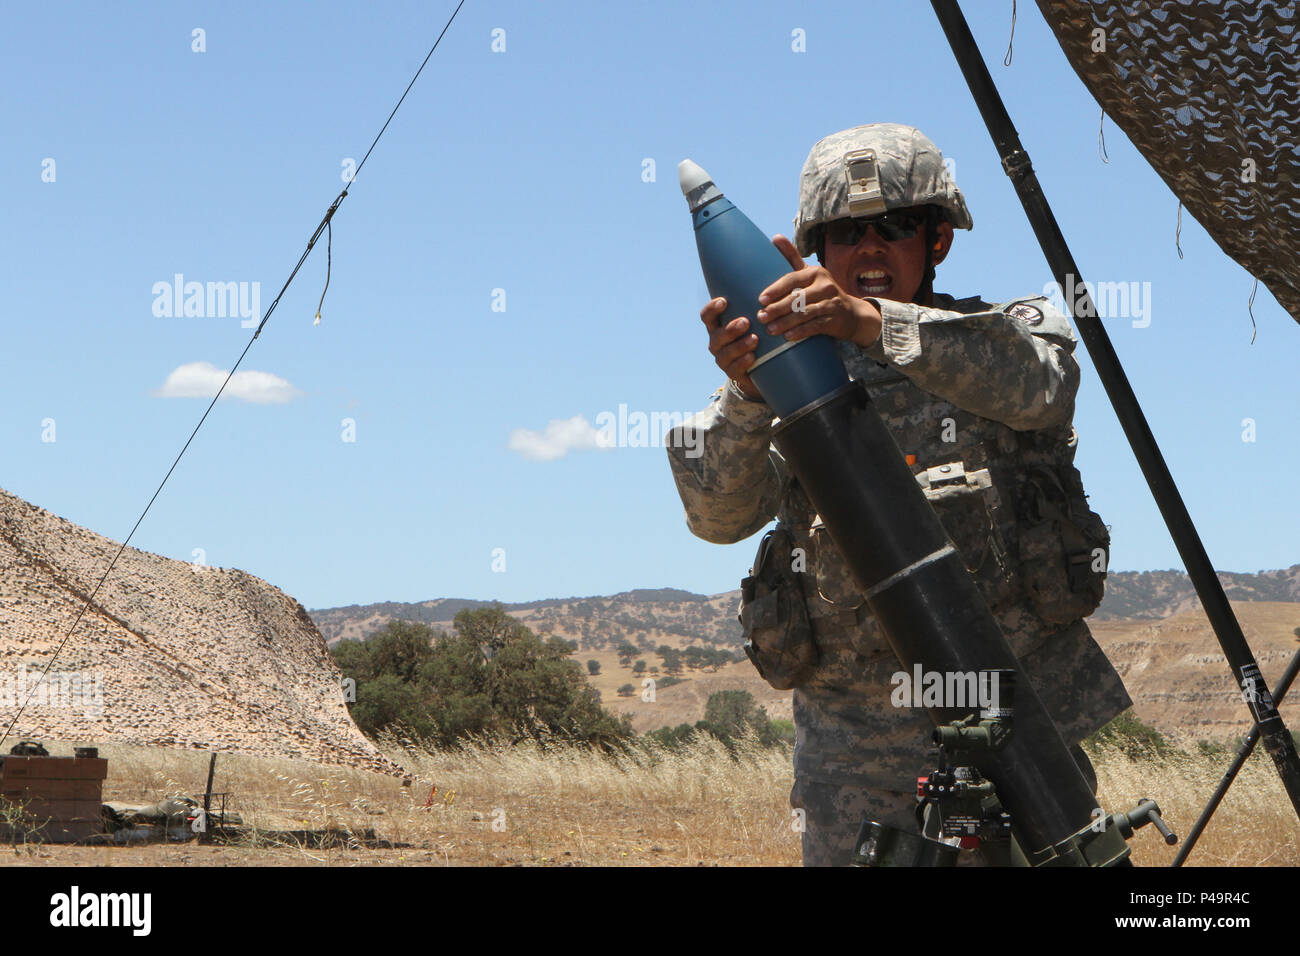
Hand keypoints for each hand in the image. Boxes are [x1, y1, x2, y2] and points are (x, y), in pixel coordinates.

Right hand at [701, 296, 762, 398]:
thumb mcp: (751, 320)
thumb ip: (752, 306)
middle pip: (717, 335)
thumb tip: (769, 288)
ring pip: (726, 352)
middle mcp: (716, 341)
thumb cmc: (755, 333)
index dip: (712, 309)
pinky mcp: (732, 373)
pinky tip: (752, 357)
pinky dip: (743, 362)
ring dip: (740, 345)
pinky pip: (734, 369)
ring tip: (755, 339)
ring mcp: (723, 358)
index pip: (707, 316)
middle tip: (746, 322)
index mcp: (717, 326)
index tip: (724, 301)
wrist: (759, 365)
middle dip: (731, 329)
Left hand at [756, 235, 881, 347]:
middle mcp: (825, 285)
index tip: (761, 299)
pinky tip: (787, 336)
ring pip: (804, 313)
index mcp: (815, 272)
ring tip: (770, 329)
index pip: (792, 279)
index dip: (776, 289)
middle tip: (761, 317)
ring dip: (785, 322)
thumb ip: (792, 257)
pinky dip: (801, 332)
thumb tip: (775, 237)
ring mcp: (832, 303)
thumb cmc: (822, 292)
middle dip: (777, 308)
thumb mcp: (809, 273)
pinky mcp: (835, 319)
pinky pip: (815, 326)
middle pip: (797, 298)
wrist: (851, 314)